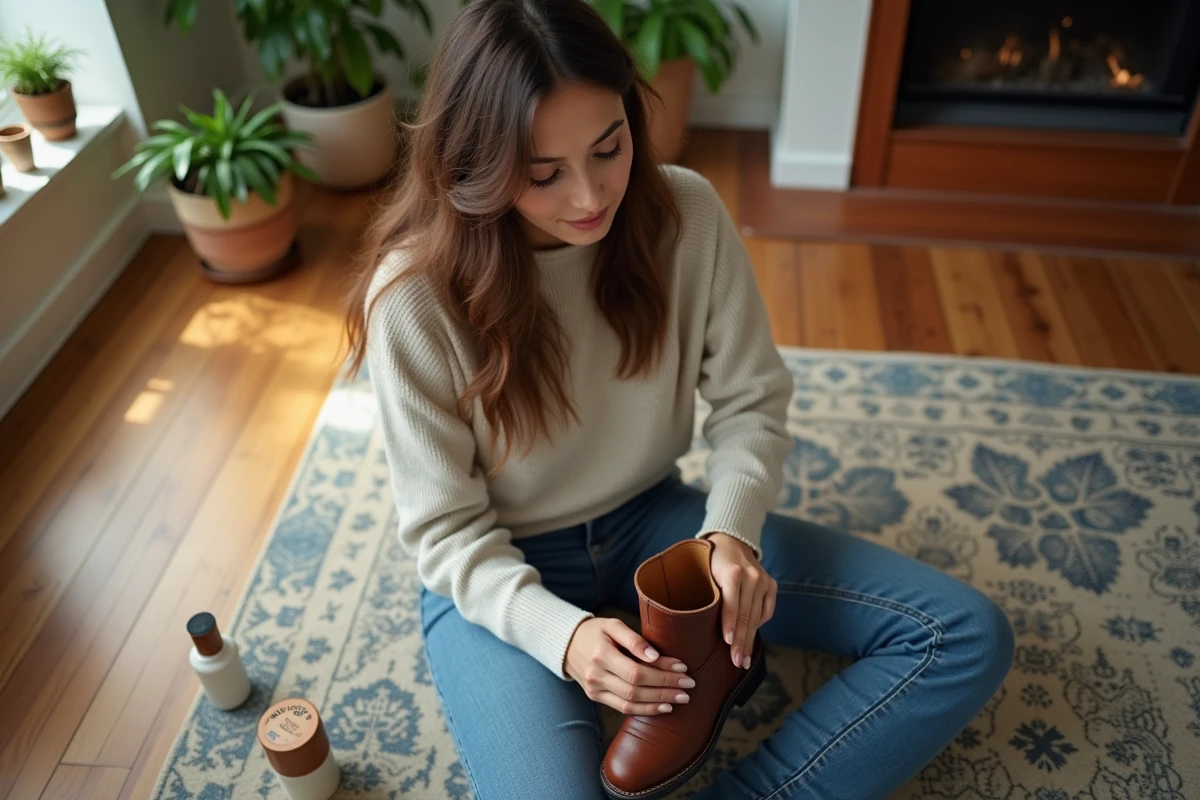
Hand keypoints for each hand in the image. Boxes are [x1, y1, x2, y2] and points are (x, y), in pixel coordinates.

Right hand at [564, 617, 695, 715]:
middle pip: (636, 689)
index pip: (636, 670)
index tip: (683, 669)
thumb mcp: (613, 625)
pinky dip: (645, 710)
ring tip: (680, 698)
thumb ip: (634, 639)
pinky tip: (663, 707)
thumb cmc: (596, 631)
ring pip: (630, 703)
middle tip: (689, 686)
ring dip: (659, 702)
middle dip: (665, 689)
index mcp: (601, 654)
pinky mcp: (596, 697)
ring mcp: (595, 689)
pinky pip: (623, 708)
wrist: (567, 644)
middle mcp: (596, 675)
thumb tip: (655, 656)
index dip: (662, 673)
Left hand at [706, 532, 776, 669]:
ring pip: (757, 617)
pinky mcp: (771, 585)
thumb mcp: (704, 573)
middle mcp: (751, 576)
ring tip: (744, 659)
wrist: (731, 541)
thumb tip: (696, 630)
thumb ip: (705, 596)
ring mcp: (763, 580)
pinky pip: (767, 611)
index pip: (732, 604)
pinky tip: (750, 637)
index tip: (727, 644)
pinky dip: (759, 625)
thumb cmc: (710, 562)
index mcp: (732, 572)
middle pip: (746, 615)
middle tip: (736, 662)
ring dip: (750, 640)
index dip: (730, 625)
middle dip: (741, 641)